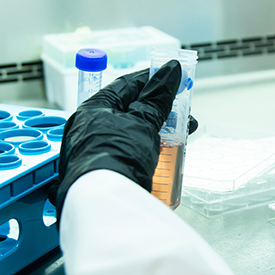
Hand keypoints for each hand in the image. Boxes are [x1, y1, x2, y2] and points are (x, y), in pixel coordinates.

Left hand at [48, 61, 197, 219]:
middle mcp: (90, 130)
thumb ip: (158, 97)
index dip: (151, 79)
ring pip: (134, 136)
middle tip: (184, 112)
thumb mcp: (142, 122)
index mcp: (92, 110)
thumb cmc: (115, 157)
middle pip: (131, 113)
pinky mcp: (106, 174)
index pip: (124, 86)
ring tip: (183, 135)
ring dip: (160, 134)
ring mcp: (97, 153)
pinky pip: (132, 157)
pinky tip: (168, 157)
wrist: (105, 204)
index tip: (172, 76)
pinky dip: (151, 154)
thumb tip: (171, 70)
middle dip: (160, 112)